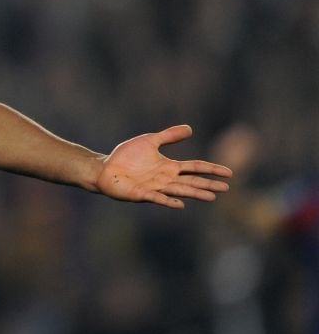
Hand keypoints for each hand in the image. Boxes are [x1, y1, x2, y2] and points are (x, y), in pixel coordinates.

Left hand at [96, 124, 231, 208]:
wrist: (105, 168)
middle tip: (226, 188)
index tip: (229, 172)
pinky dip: (169, 201)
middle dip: (208, 184)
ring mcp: (155, 188)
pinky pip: (158, 198)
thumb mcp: (149, 141)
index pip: (195, 168)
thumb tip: (190, 129)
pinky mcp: (142, 194)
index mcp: (169, 167)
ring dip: (195, 194)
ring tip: (212, 197)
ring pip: (179, 191)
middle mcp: (166, 179)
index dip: (211, 169)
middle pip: (192, 182)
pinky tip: (181, 205)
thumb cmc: (126, 157)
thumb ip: (169, 136)